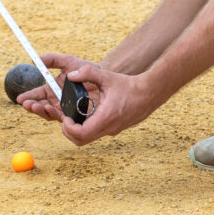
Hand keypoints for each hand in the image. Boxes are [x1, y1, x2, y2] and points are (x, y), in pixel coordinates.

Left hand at [37, 54, 160, 145]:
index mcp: (105, 117)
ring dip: (76, 132)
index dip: (68, 128)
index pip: (81, 133)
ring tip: (73, 117)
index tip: (65, 117)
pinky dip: (86, 129)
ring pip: (88, 139)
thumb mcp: (107, 76)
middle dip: (68, 132)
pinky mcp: (114, 129)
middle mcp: (108, 128)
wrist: (148, 94)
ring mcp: (111, 130)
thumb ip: (87, 73)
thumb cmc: (129, 86)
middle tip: (65, 119)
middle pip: (81, 141)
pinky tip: (85, 115)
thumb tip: (70, 75)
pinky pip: (96, 134)